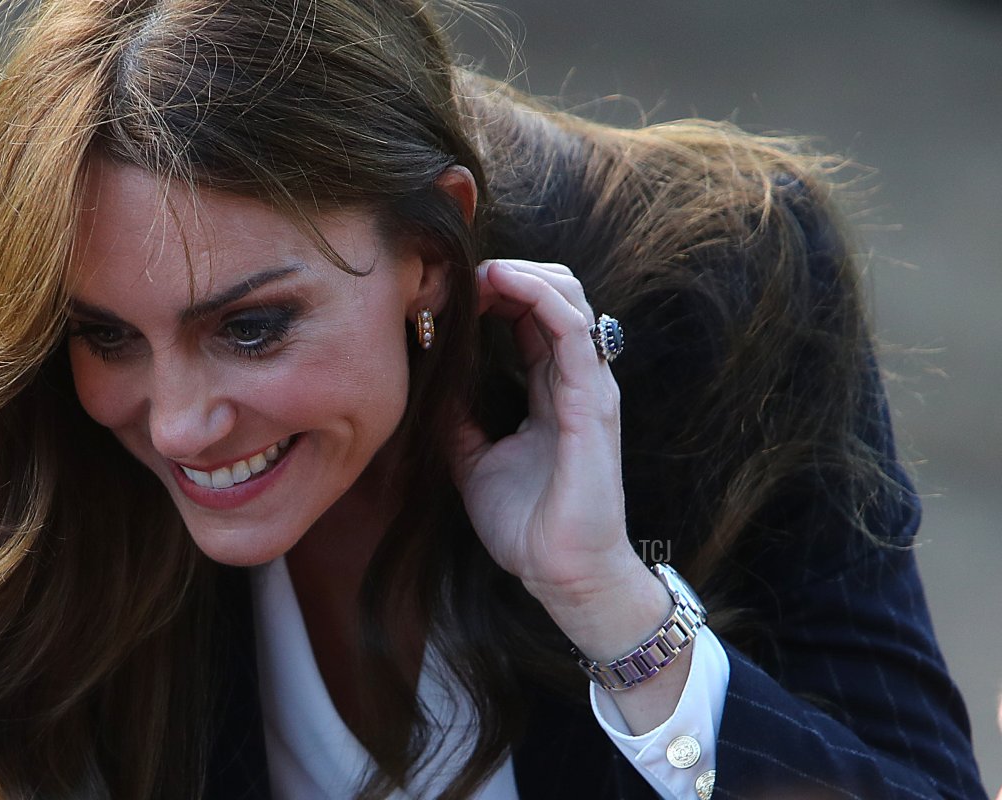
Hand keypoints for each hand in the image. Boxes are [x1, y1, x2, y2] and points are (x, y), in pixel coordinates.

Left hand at [453, 259, 646, 616]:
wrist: (560, 573)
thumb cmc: (528, 524)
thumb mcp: (474, 461)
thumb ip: (459, 420)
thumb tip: (429, 387)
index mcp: (553, 391)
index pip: (534, 318)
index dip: (498, 293)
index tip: (454, 291)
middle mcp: (577, 380)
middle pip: (558, 296)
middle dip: (513, 272)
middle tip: (464, 274)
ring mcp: (590, 387)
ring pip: (570, 300)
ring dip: (524, 273)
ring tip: (482, 271)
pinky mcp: (594, 401)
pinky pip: (573, 331)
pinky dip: (539, 296)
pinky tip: (503, 284)